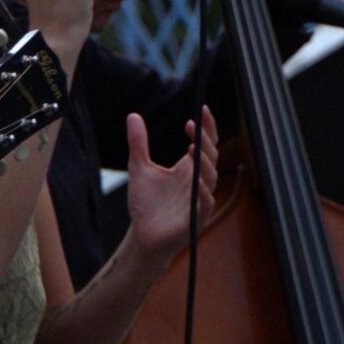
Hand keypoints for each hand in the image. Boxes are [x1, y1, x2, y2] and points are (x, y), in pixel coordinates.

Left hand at [123, 109, 218, 259]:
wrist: (142, 234)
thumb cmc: (145, 203)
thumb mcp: (139, 167)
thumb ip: (138, 143)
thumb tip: (133, 115)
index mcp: (189, 168)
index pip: (204, 143)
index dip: (206, 127)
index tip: (202, 109)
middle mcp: (198, 181)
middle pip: (210, 156)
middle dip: (205, 139)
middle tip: (194, 125)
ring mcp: (200, 199)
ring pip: (211, 177)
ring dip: (204, 162)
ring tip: (194, 147)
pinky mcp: (196, 218)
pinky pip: (206, 203)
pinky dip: (203, 192)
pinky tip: (197, 181)